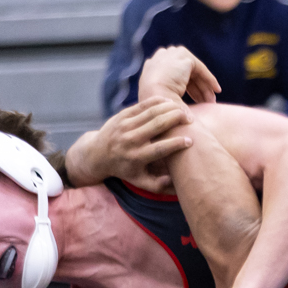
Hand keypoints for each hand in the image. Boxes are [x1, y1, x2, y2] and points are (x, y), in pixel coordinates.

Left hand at [79, 98, 194, 190]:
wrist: (97, 154)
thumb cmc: (125, 168)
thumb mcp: (140, 181)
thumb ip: (159, 185)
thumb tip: (177, 182)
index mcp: (136, 157)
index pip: (160, 148)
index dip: (177, 143)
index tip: (190, 140)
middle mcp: (130, 140)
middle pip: (158, 125)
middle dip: (178, 119)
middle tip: (190, 120)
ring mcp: (125, 125)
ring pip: (153, 112)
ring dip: (171, 108)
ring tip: (183, 111)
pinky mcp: (122, 115)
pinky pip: (144, 104)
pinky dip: (159, 101)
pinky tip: (171, 103)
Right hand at [138, 46, 221, 104]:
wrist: (155, 97)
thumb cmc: (156, 105)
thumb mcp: (159, 99)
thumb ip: (168, 96)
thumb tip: (183, 108)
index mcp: (152, 68)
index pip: (173, 75)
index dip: (187, 88)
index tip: (197, 100)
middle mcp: (160, 58)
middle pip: (184, 73)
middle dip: (197, 88)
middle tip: (206, 102)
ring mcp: (171, 55)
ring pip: (193, 71)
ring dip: (204, 86)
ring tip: (211, 101)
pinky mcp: (183, 56)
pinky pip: (200, 69)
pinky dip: (209, 79)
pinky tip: (216, 90)